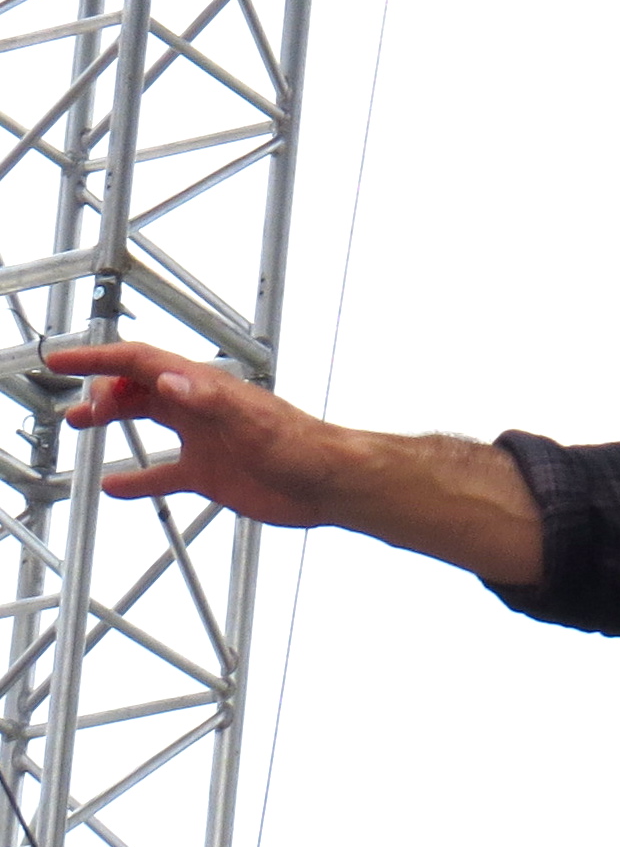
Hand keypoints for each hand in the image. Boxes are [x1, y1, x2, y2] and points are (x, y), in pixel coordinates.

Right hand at [47, 341, 351, 524]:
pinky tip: (115, 486)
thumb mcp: (253, 422)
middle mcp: (201, 410)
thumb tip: (168, 381)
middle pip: (140, 389)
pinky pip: (164, 474)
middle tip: (78, 409)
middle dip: (102, 390)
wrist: (332, 484)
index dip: (99, 359)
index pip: (142, 363)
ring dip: (113, 420)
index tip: (61, 362)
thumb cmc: (304, 448)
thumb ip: (210, 400)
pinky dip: (137, 480)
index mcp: (206, 389)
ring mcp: (205, 441)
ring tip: (80, 424)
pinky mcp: (212, 474)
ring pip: (149, 422)